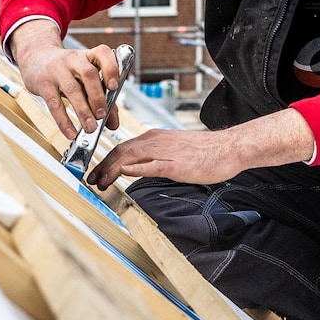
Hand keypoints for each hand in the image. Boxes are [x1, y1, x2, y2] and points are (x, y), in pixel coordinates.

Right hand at [10, 22, 120, 139]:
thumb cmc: (66, 70)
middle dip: (97, 96)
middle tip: (102, 115)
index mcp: (88, 56)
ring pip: (72, 89)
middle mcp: (73, 59)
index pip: (102, 53)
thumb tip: (113, 123)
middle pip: (88, 74)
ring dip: (83, 111)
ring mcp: (57, 70)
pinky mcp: (44, 84)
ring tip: (91, 127)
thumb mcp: (84, 77)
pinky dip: (64, 120)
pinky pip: (54, 103)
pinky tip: (71, 132)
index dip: (110, 69)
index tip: (115, 86)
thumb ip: (103, 98)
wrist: (35, 58)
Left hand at [87, 110, 316, 189]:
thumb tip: (135, 166)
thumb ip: (153, 157)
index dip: (105, 161)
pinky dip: (136, 168)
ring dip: (111, 170)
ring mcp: (165, 152)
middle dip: (102, 167)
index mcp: (154, 138)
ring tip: (100, 181)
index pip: (122, 148)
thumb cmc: (204, 151)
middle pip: (120, 151)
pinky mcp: (176, 164)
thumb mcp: (173, 151)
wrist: (228, 148)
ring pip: (130, 157)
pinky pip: (152, 165)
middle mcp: (155, 141)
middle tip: (91, 181)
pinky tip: (124, 173)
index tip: (95, 173)